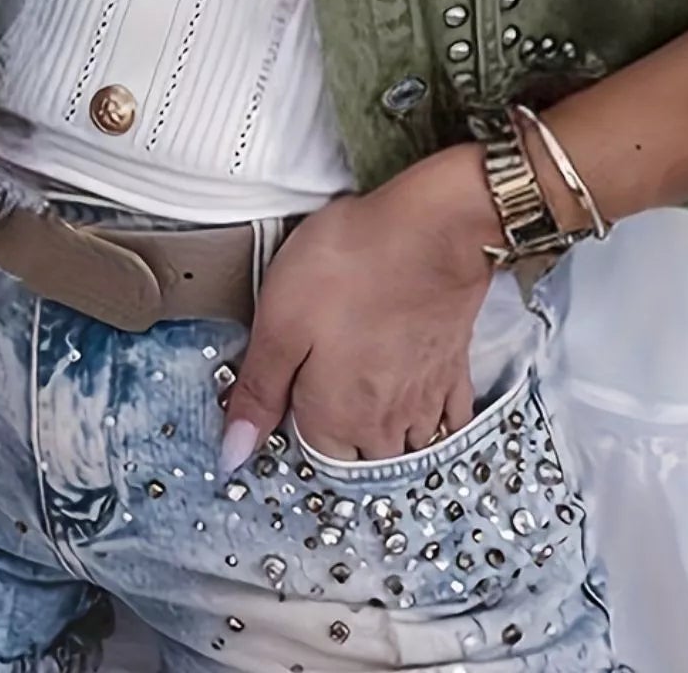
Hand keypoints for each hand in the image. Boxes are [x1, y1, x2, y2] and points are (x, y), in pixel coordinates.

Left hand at [220, 143, 501, 467]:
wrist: (431, 229)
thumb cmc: (351, 266)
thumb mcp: (278, 322)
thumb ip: (258, 391)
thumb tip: (233, 453)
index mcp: (334, 418)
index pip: (310, 456)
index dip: (293, 430)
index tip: (289, 402)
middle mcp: (384, 423)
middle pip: (360, 459)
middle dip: (343, 443)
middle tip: (327, 402)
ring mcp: (425, 399)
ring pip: (407, 446)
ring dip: (389, 440)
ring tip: (371, 408)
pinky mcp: (454, 369)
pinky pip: (449, 421)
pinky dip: (435, 425)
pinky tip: (424, 411)